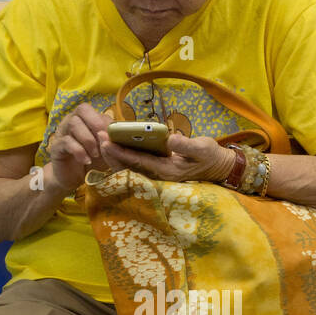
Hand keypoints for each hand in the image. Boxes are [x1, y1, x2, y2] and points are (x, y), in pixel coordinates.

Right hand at [47, 102, 112, 191]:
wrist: (73, 179)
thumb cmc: (92, 162)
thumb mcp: (107, 152)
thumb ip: (114, 143)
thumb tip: (119, 137)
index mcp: (87, 120)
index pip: (96, 111)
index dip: (107, 123)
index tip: (114, 139)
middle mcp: (73, 121)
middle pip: (83, 109)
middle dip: (97, 124)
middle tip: (104, 142)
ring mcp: (63, 132)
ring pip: (74, 123)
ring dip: (88, 139)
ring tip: (95, 155)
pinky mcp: (56, 147)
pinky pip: (66, 142)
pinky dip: (79, 151)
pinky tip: (86, 161)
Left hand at [100, 131, 235, 183]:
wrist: (217, 167)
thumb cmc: (210, 156)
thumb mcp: (203, 148)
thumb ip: (186, 145)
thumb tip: (170, 139)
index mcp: (167, 170)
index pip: (139, 161)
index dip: (121, 152)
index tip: (107, 142)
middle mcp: (159, 175)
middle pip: (129, 166)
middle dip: (112, 153)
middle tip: (97, 138)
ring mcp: (157, 175)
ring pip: (129, 167)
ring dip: (114, 155)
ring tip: (101, 140)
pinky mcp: (157, 170)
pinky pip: (135, 165)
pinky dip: (123, 156)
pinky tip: (113, 146)